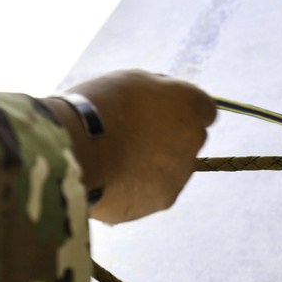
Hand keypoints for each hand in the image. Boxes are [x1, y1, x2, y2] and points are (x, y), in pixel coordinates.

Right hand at [42, 70, 215, 223]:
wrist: (76, 150)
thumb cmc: (99, 107)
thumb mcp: (132, 80)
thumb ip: (158, 92)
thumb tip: (165, 101)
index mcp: (191, 104)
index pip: (205, 111)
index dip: (181, 112)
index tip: (160, 114)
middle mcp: (195, 139)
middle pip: (189, 141)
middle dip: (168, 139)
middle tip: (133, 137)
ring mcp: (181, 173)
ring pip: (171, 168)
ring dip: (152, 164)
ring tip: (115, 159)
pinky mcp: (164, 200)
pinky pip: (153, 191)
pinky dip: (138, 186)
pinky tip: (112, 177)